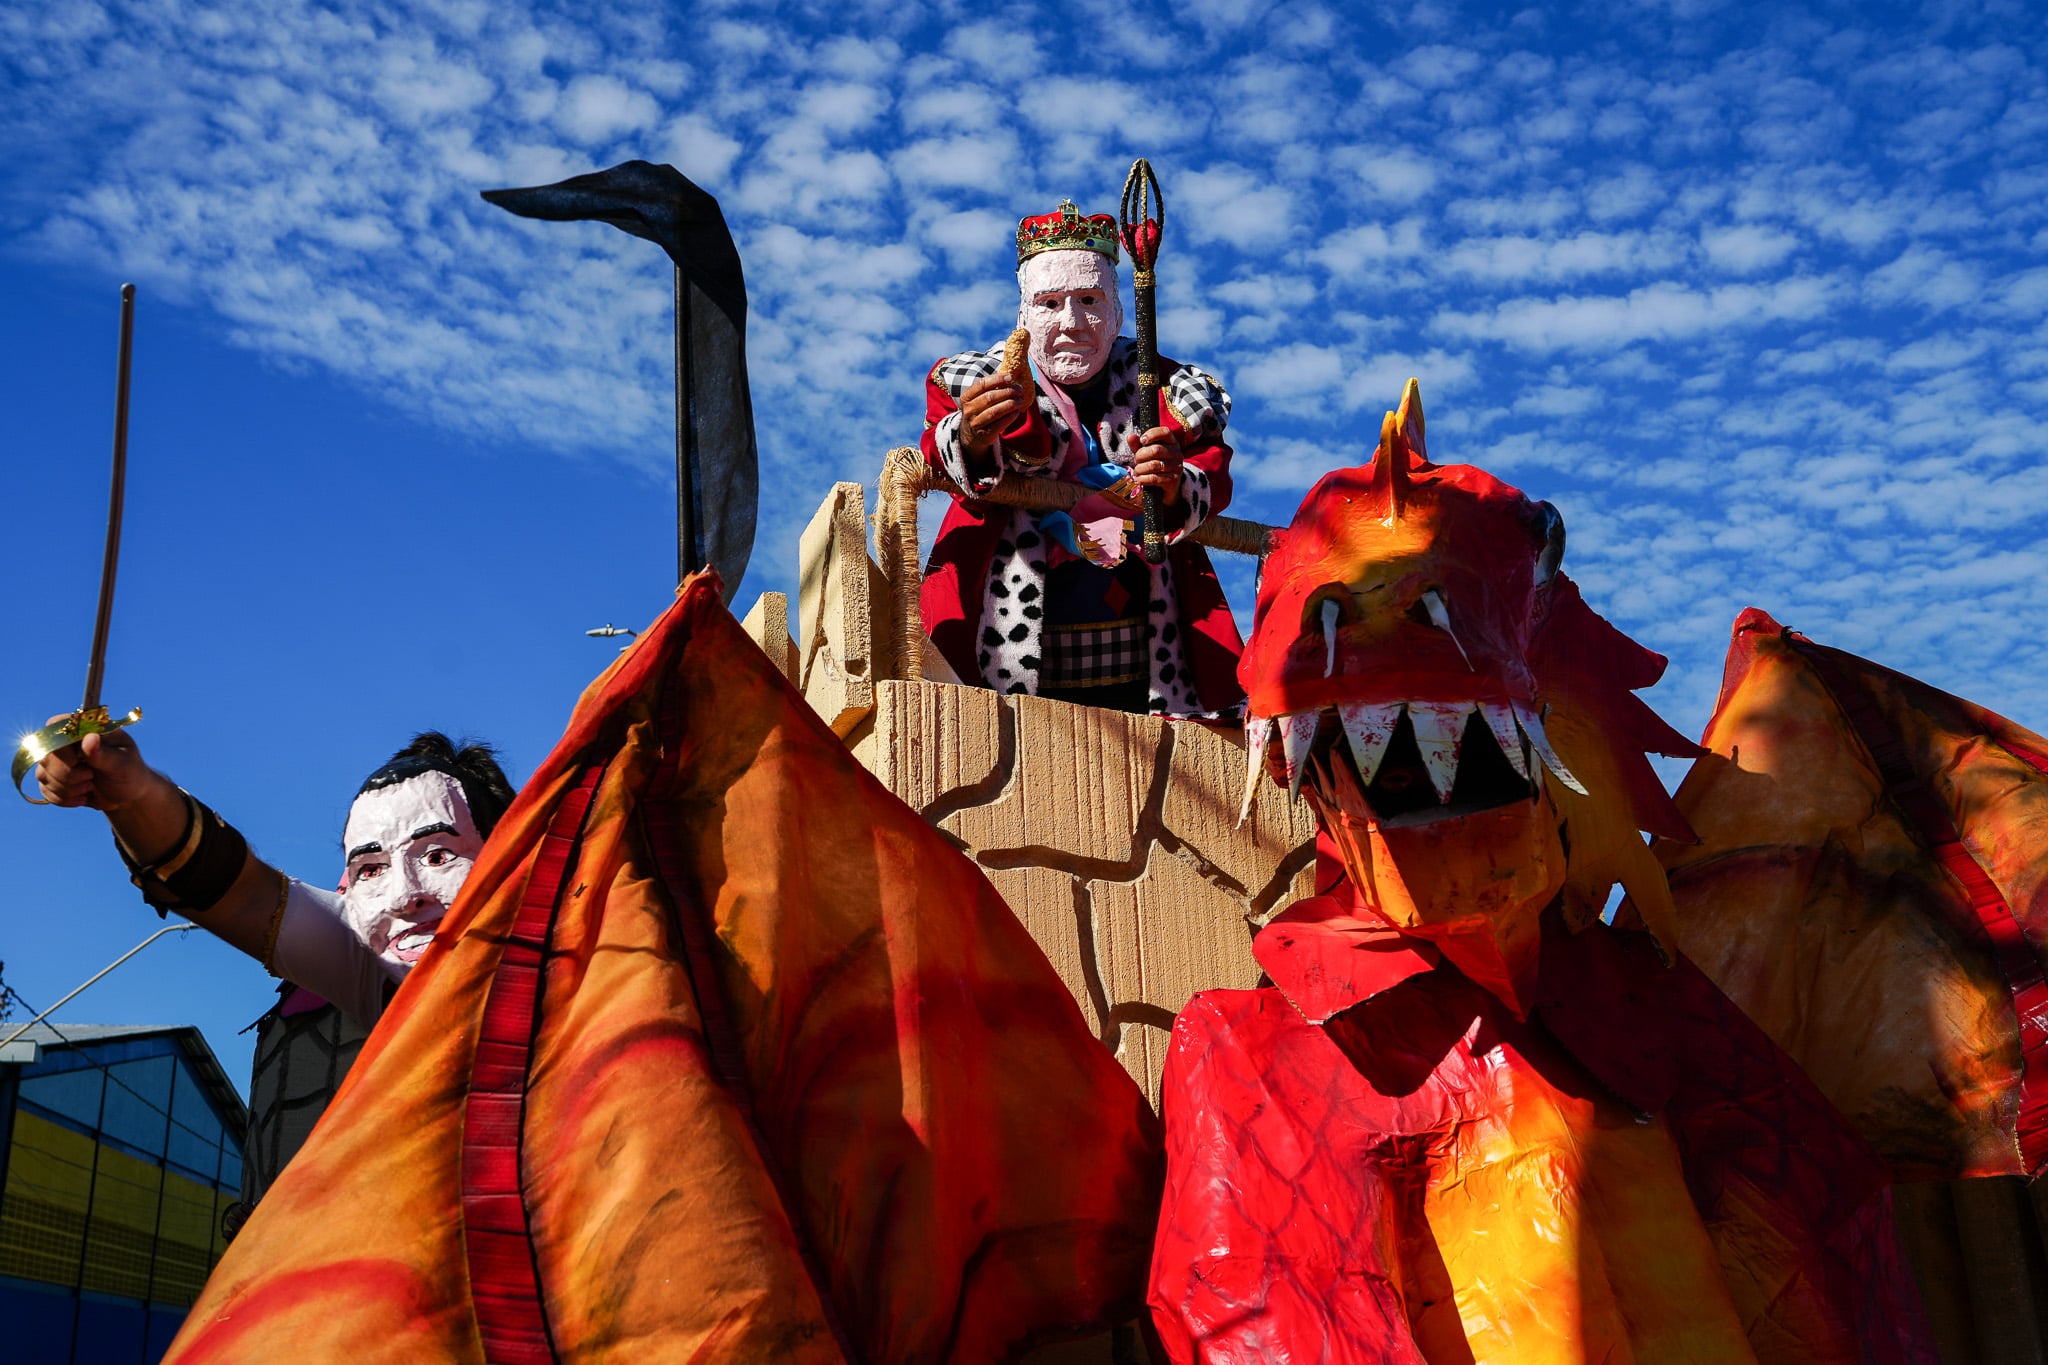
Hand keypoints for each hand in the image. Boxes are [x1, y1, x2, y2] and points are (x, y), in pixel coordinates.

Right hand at [36, 722, 154, 811]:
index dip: (60, 745)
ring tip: (90, 786)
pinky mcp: (52, 779)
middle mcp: (66, 742)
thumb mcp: (124, 764)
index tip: (79, 761)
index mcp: (86, 729)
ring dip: (68, 788)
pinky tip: (82, 796)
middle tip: (91, 776)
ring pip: (42, 774)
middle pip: (45, 754)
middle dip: (68, 773)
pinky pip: (44, 790)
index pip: (56, 725)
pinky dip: (63, 798)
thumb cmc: (130, 772)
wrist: (127, 794)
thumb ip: (105, 753)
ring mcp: (56, 761)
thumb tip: (89, 738)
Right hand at [957, 375, 1028, 454]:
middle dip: (1007, 391)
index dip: (997, 379)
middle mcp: (969, 410)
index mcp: (966, 398)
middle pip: (990, 397)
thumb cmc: (980, 412)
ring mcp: (976, 423)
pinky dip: (1011, 416)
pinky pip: (1000, 423)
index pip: (982, 384)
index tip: (1010, 377)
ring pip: (996, 411)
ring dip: (1011, 404)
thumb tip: (1009, 376)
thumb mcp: (978, 400)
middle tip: (1019, 389)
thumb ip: (990, 389)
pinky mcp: (985, 434)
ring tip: (1020, 400)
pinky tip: (1017, 411)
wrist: (972, 436)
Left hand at [1131, 426, 1184, 506]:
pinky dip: (1143, 479)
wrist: (1166, 487)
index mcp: (1171, 442)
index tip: (1142, 440)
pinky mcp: (1173, 480)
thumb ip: (1138, 445)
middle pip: (1156, 450)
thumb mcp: (1146, 453)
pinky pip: (1154, 478)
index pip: (1165, 432)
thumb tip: (1130, 436)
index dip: (1152, 434)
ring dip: (1140, 469)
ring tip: (1136, 472)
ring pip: (1153, 465)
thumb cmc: (1154, 464)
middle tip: (1136, 461)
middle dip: (1140, 456)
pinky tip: (1139, 479)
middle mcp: (1177, 453)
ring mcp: (1177, 467)